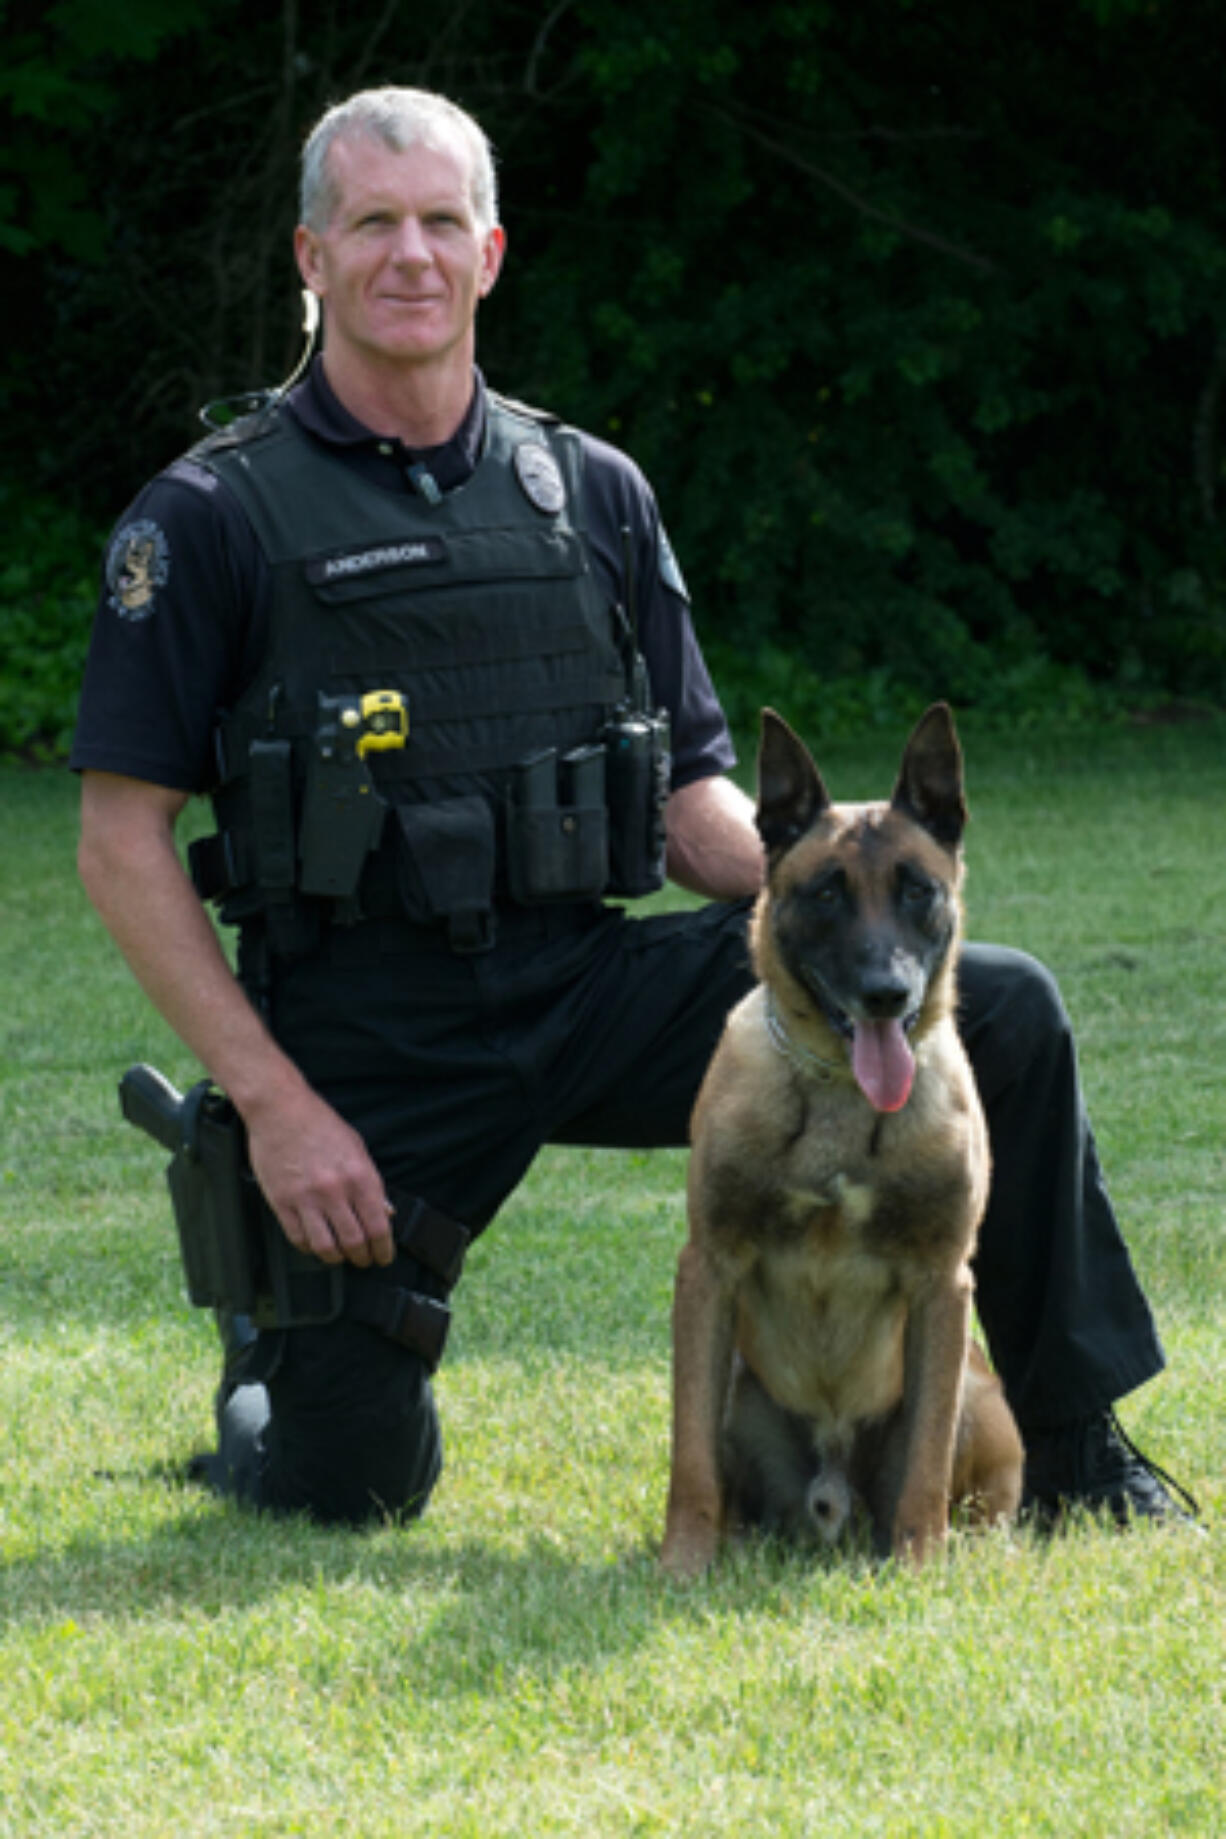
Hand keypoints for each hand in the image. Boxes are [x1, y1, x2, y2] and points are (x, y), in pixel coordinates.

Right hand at [244, 1083, 395, 1268]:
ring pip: (325, 1247)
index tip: (383, 1256)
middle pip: (354, 1242)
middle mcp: (334, 1191)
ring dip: (337, 1258)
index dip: (384, 1249)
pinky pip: (298, 1238)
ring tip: (340, 1255)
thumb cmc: (320, 1124)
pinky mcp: (281, 1202)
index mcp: (359, 1176)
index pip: (378, 1227)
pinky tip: (315, 1244)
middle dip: (362, 1258)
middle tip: (364, 1260)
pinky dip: (310, 1248)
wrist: (280, 1109)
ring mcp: (306, 1198)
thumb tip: (384, 1212)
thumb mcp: (357, 1148)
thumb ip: (371, 1183)